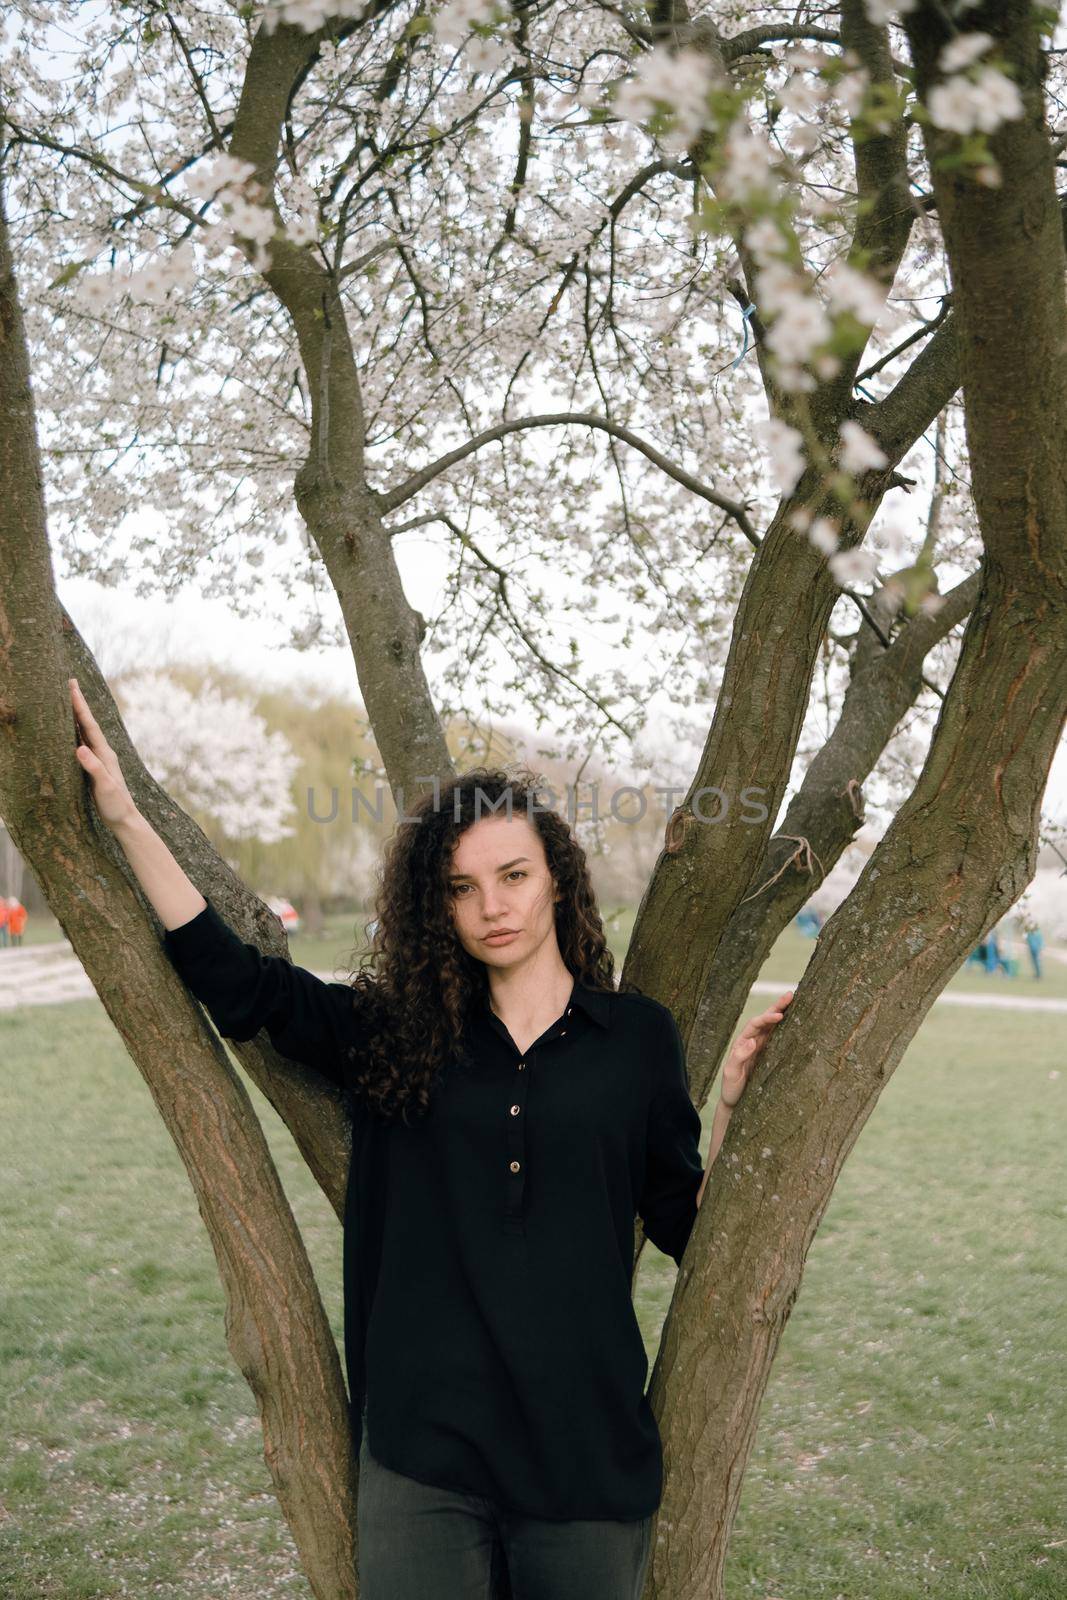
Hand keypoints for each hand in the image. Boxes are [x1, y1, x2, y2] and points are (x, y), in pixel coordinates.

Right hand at [70, 677, 138, 830]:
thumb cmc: (116, 804)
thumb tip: (79, 748)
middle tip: (70, 683)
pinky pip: (82, 744)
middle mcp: (103, 753)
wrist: (125, 819)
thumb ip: (94, 768)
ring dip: (76, 715)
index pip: (89, 725)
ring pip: (85, 732)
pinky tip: (69, 730)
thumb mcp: (104, 786)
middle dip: (78, 704)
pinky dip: (75, 732)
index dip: (80, 706)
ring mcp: (99, 759)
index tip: (72, 688)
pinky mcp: (95, 768)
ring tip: (67, 700)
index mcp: (105, 754)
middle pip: (87, 723)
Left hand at [720, 990, 793, 1107]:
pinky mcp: (770, 1056)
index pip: (755, 1025)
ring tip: (795, 1001)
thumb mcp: (731, 1073)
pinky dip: (787, 1030)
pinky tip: (797, 1022)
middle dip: (777, 1007)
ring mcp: (762, 1048)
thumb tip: (752, 1041)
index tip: (780, 1015)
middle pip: (766, 1020)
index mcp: (742, 1042)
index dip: (767, 1018)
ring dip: (783, 1013)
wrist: (735, 1101)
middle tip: (791, 994)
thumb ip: (739, 1057)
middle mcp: (752, 1041)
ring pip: (774, 1027)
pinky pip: (779, 1040)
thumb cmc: (731, 1087)